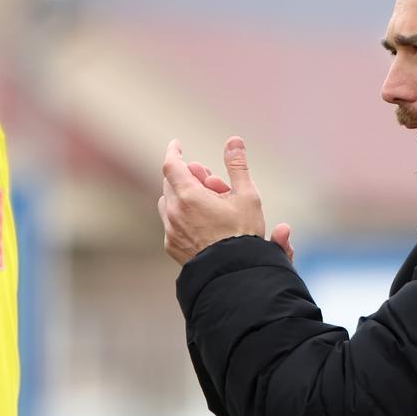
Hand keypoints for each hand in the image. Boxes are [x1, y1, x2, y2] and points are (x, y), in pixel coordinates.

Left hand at [160, 137, 292, 264]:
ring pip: (169, 203)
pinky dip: (182, 216)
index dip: (174, 151)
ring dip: (183, 196)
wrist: (234, 274)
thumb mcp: (247, 196)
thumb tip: (234, 140)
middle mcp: (174, 212)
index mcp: (189, 196)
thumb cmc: (243, 235)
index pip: (171, 164)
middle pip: (172, 182)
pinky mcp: (172, 246)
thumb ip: (237, 166)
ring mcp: (171, 231)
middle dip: (190, 176)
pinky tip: (203, 223)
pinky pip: (171, 223)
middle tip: (211, 182)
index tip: (178, 145)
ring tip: (208, 203)